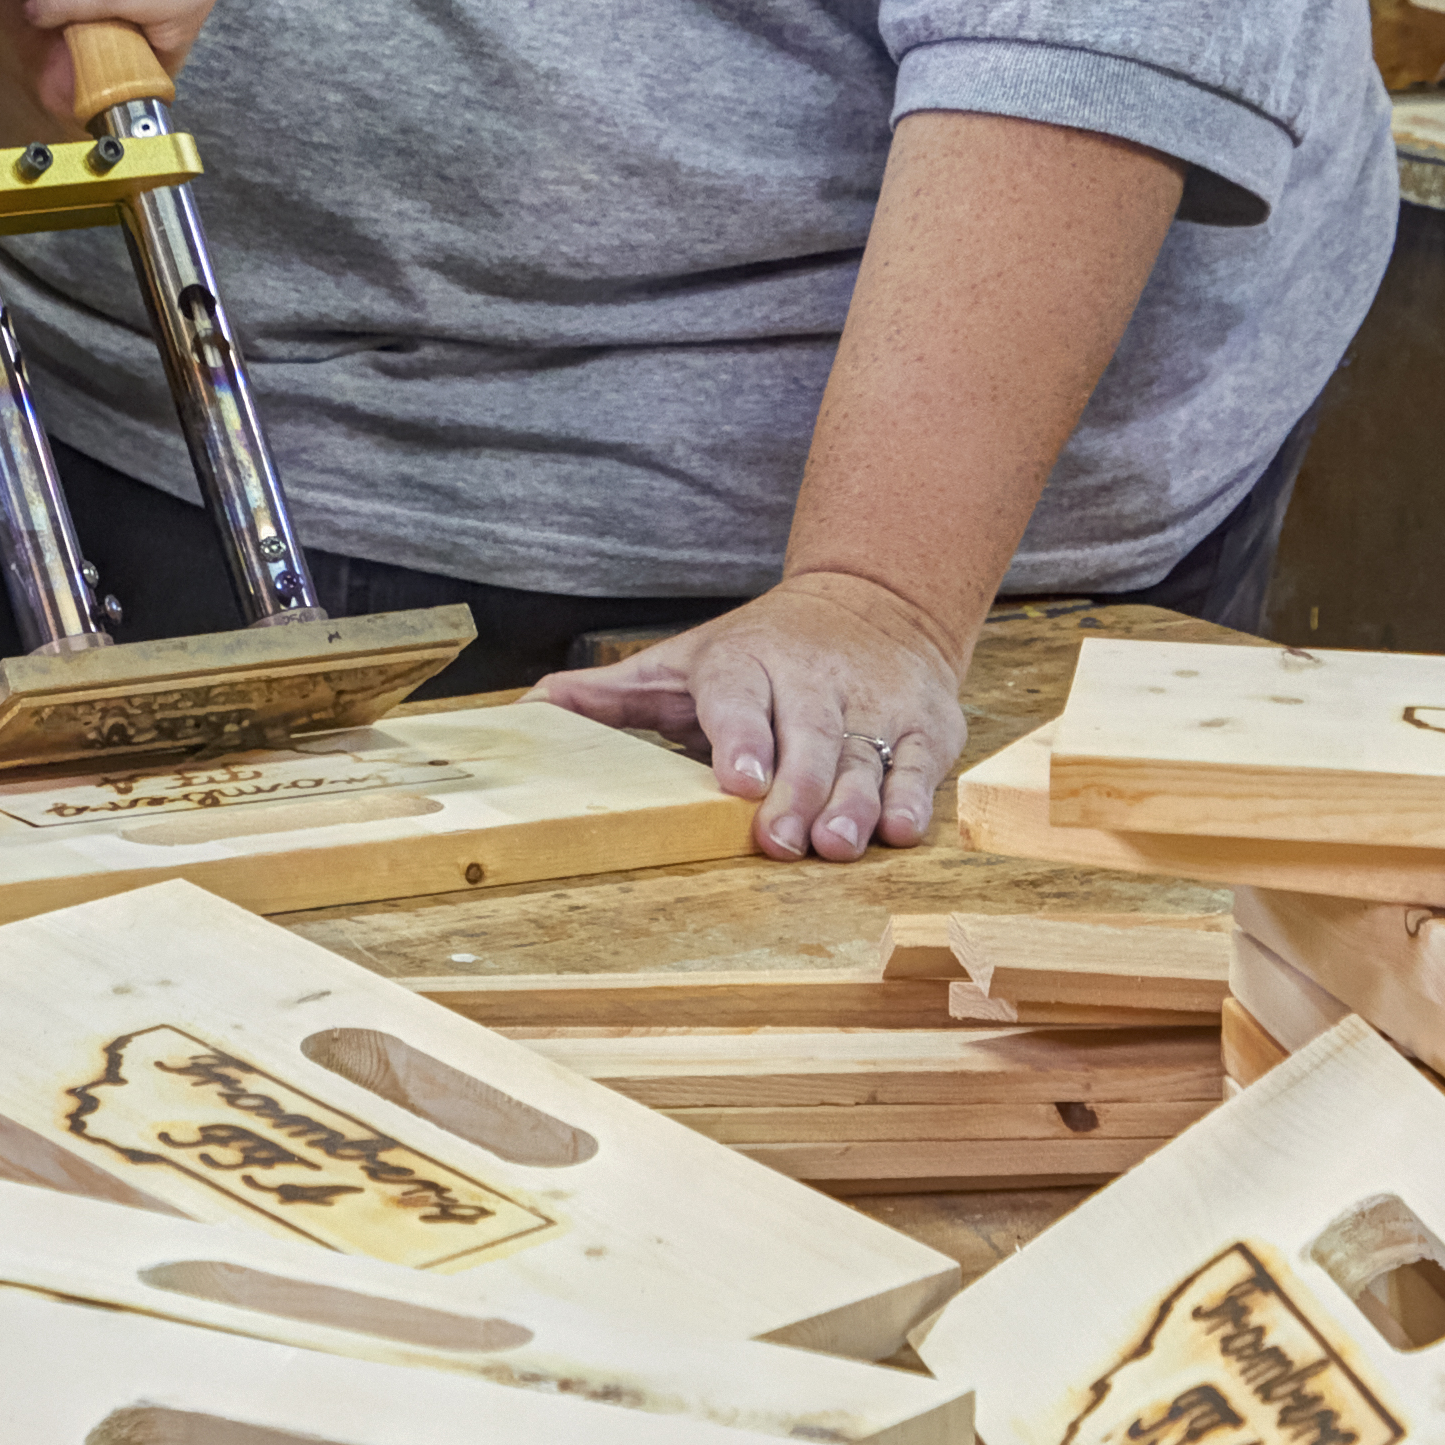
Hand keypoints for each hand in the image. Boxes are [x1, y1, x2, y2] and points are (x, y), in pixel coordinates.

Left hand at [548, 569, 964, 862]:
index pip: (740, 696)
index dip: (741, 737)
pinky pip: (922, 762)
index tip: (738, 780)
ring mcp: (873, 703)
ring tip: (838, 844)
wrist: (876, 600)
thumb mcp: (681, 663)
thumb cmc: (761, 652)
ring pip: (865, 755)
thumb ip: (607, 697)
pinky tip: (901, 828)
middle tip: (780, 842)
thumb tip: (519, 716)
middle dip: (796, 789)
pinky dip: (915, 795)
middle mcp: (813, 680)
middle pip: (807, 735)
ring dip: (854, 802)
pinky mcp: (925, 723)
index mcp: (745, 664)